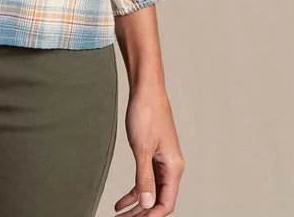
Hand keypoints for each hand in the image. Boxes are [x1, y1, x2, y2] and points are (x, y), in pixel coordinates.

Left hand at [113, 80, 184, 215]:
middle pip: (158, 200)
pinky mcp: (152, 154)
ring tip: (120, 216)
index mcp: (173, 167)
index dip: (151, 216)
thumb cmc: (147, 113)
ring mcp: (161, 161)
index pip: (166, 203)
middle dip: (141, 213)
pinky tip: (121, 201)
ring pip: (150, 192)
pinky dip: (134, 191)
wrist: (146, 89)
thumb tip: (146, 204)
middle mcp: (170, 167)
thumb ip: (144, 178)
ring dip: (136, 205)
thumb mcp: (142, 148)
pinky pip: (145, 179)